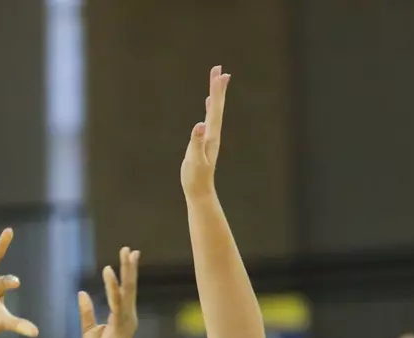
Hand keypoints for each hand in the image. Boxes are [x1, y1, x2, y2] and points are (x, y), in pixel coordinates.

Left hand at [78, 247, 139, 337]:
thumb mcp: (89, 328)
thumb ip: (86, 311)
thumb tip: (82, 293)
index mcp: (122, 314)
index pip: (125, 290)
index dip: (127, 273)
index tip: (129, 255)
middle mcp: (127, 314)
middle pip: (130, 286)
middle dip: (130, 267)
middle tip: (130, 249)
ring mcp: (126, 319)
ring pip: (127, 290)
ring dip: (127, 271)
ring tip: (126, 254)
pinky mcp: (120, 324)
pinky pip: (116, 301)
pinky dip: (113, 286)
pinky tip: (109, 272)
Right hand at [181, 65, 229, 198]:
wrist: (200, 191)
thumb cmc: (195, 178)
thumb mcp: (194, 160)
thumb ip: (196, 142)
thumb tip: (199, 125)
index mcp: (211, 135)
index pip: (215, 109)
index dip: (216, 91)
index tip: (219, 73)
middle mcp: (213, 133)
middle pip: (217, 106)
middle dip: (218, 87)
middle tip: (219, 69)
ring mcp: (210, 137)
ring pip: (214, 110)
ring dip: (216, 95)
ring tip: (218, 80)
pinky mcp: (205, 140)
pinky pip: (209, 118)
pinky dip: (210, 107)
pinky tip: (208, 103)